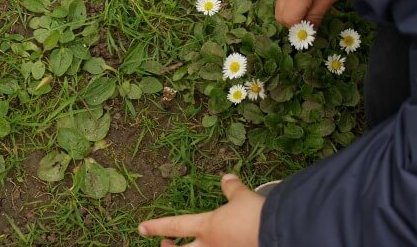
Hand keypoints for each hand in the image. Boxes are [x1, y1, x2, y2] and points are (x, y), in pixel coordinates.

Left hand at [138, 174, 263, 246]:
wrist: (277, 235)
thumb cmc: (256, 215)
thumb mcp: (243, 197)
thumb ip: (233, 189)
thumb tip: (226, 177)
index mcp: (208, 226)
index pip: (175, 225)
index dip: (156, 226)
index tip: (140, 229)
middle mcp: (210, 246)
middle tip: (163, 244)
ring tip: (186, 245)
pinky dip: (218, 246)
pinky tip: (225, 243)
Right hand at [275, 0, 343, 26]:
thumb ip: (316, 15)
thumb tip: (309, 34)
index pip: (289, 19)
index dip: (298, 27)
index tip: (310, 28)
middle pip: (280, 15)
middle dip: (293, 21)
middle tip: (309, 18)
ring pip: (279, 5)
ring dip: (291, 10)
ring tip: (308, 2)